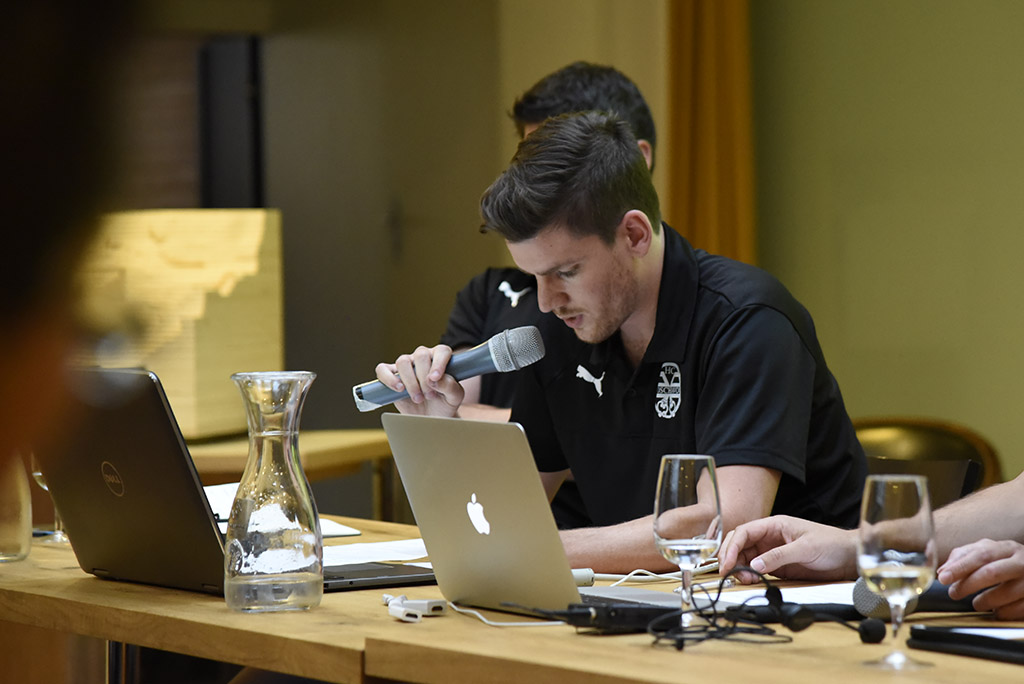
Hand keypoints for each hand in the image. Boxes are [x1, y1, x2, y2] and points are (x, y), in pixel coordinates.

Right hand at [374, 345, 464, 416]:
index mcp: (441, 358)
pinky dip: (388, 378)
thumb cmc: (444, 404)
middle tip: (429, 395)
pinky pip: (382, 369)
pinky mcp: (391, 375)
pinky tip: (399, 389)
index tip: (435, 379)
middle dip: (424, 378)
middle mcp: (423, 358)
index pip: (441, 351)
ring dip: (410, 381)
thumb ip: (450, 386)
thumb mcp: (454, 397)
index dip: (438, 363)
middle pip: (420, 355)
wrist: (431, 418)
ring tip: (418, 398)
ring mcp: (406, 365)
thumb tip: (434, 380)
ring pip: (403, 361)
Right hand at [718, 515, 857, 582]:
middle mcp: (769, 537)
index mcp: (774, 525)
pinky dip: (749, 575)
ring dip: (739, 568)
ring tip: (744, 579)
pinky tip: (751, 580)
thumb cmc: (831, 544)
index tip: (726, 562)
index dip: (732, 546)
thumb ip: (778, 556)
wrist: (849, 557)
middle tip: (727, 572)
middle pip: (740, 544)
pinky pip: (756, 569)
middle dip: (730, 557)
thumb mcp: (804, 548)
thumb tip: (754, 565)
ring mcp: (772, 551)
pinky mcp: (777, 565)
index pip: (744, 532)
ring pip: (745, 557)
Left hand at [937, 539, 1023, 618]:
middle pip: (992, 572)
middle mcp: (1021, 562)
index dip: (960, 567)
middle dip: (969, 584)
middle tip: (954, 593)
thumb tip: (943, 571)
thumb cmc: (1007, 563)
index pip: (980, 554)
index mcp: (1006, 548)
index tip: (943, 578)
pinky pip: (1018, 609)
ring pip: (1006, 592)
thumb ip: (963, 558)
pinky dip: (1003, 612)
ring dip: (986, 601)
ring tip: (977, 604)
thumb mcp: (988, 553)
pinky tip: (996, 611)